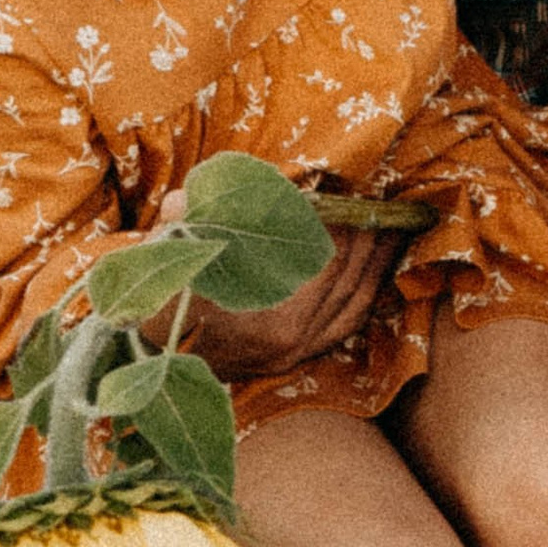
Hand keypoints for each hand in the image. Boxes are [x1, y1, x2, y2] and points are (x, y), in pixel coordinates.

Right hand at [145, 187, 389, 379]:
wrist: (150, 356)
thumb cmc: (161, 291)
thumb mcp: (166, 248)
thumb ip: (186, 217)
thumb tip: (186, 200)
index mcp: (253, 305)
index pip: (317, 253)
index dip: (342, 219)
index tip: (357, 188)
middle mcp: (281, 333)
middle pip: (342, 273)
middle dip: (369, 233)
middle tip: (389, 198)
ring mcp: (292, 349)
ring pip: (353, 298)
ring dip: (379, 260)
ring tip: (398, 224)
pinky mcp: (295, 358)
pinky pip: (346, 323)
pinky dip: (370, 291)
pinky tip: (382, 265)